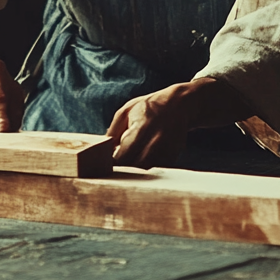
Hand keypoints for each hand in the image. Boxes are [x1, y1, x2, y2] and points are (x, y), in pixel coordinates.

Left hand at [106, 77, 250, 167]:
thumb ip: (112, 131)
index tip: (103, 164)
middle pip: (134, 168)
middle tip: (112, 169)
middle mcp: (156, 142)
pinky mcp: (173, 157)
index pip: (122, 157)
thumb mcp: (126, 111)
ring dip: (134, 173)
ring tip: (125, 166)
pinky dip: (146, 171)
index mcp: (141, 129)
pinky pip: (155, 170)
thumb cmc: (149, 107)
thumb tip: (100, 151)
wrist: (179, 105)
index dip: (111, 164)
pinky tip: (140, 163)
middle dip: (121, 171)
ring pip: (146, 173)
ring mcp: (167, 151)